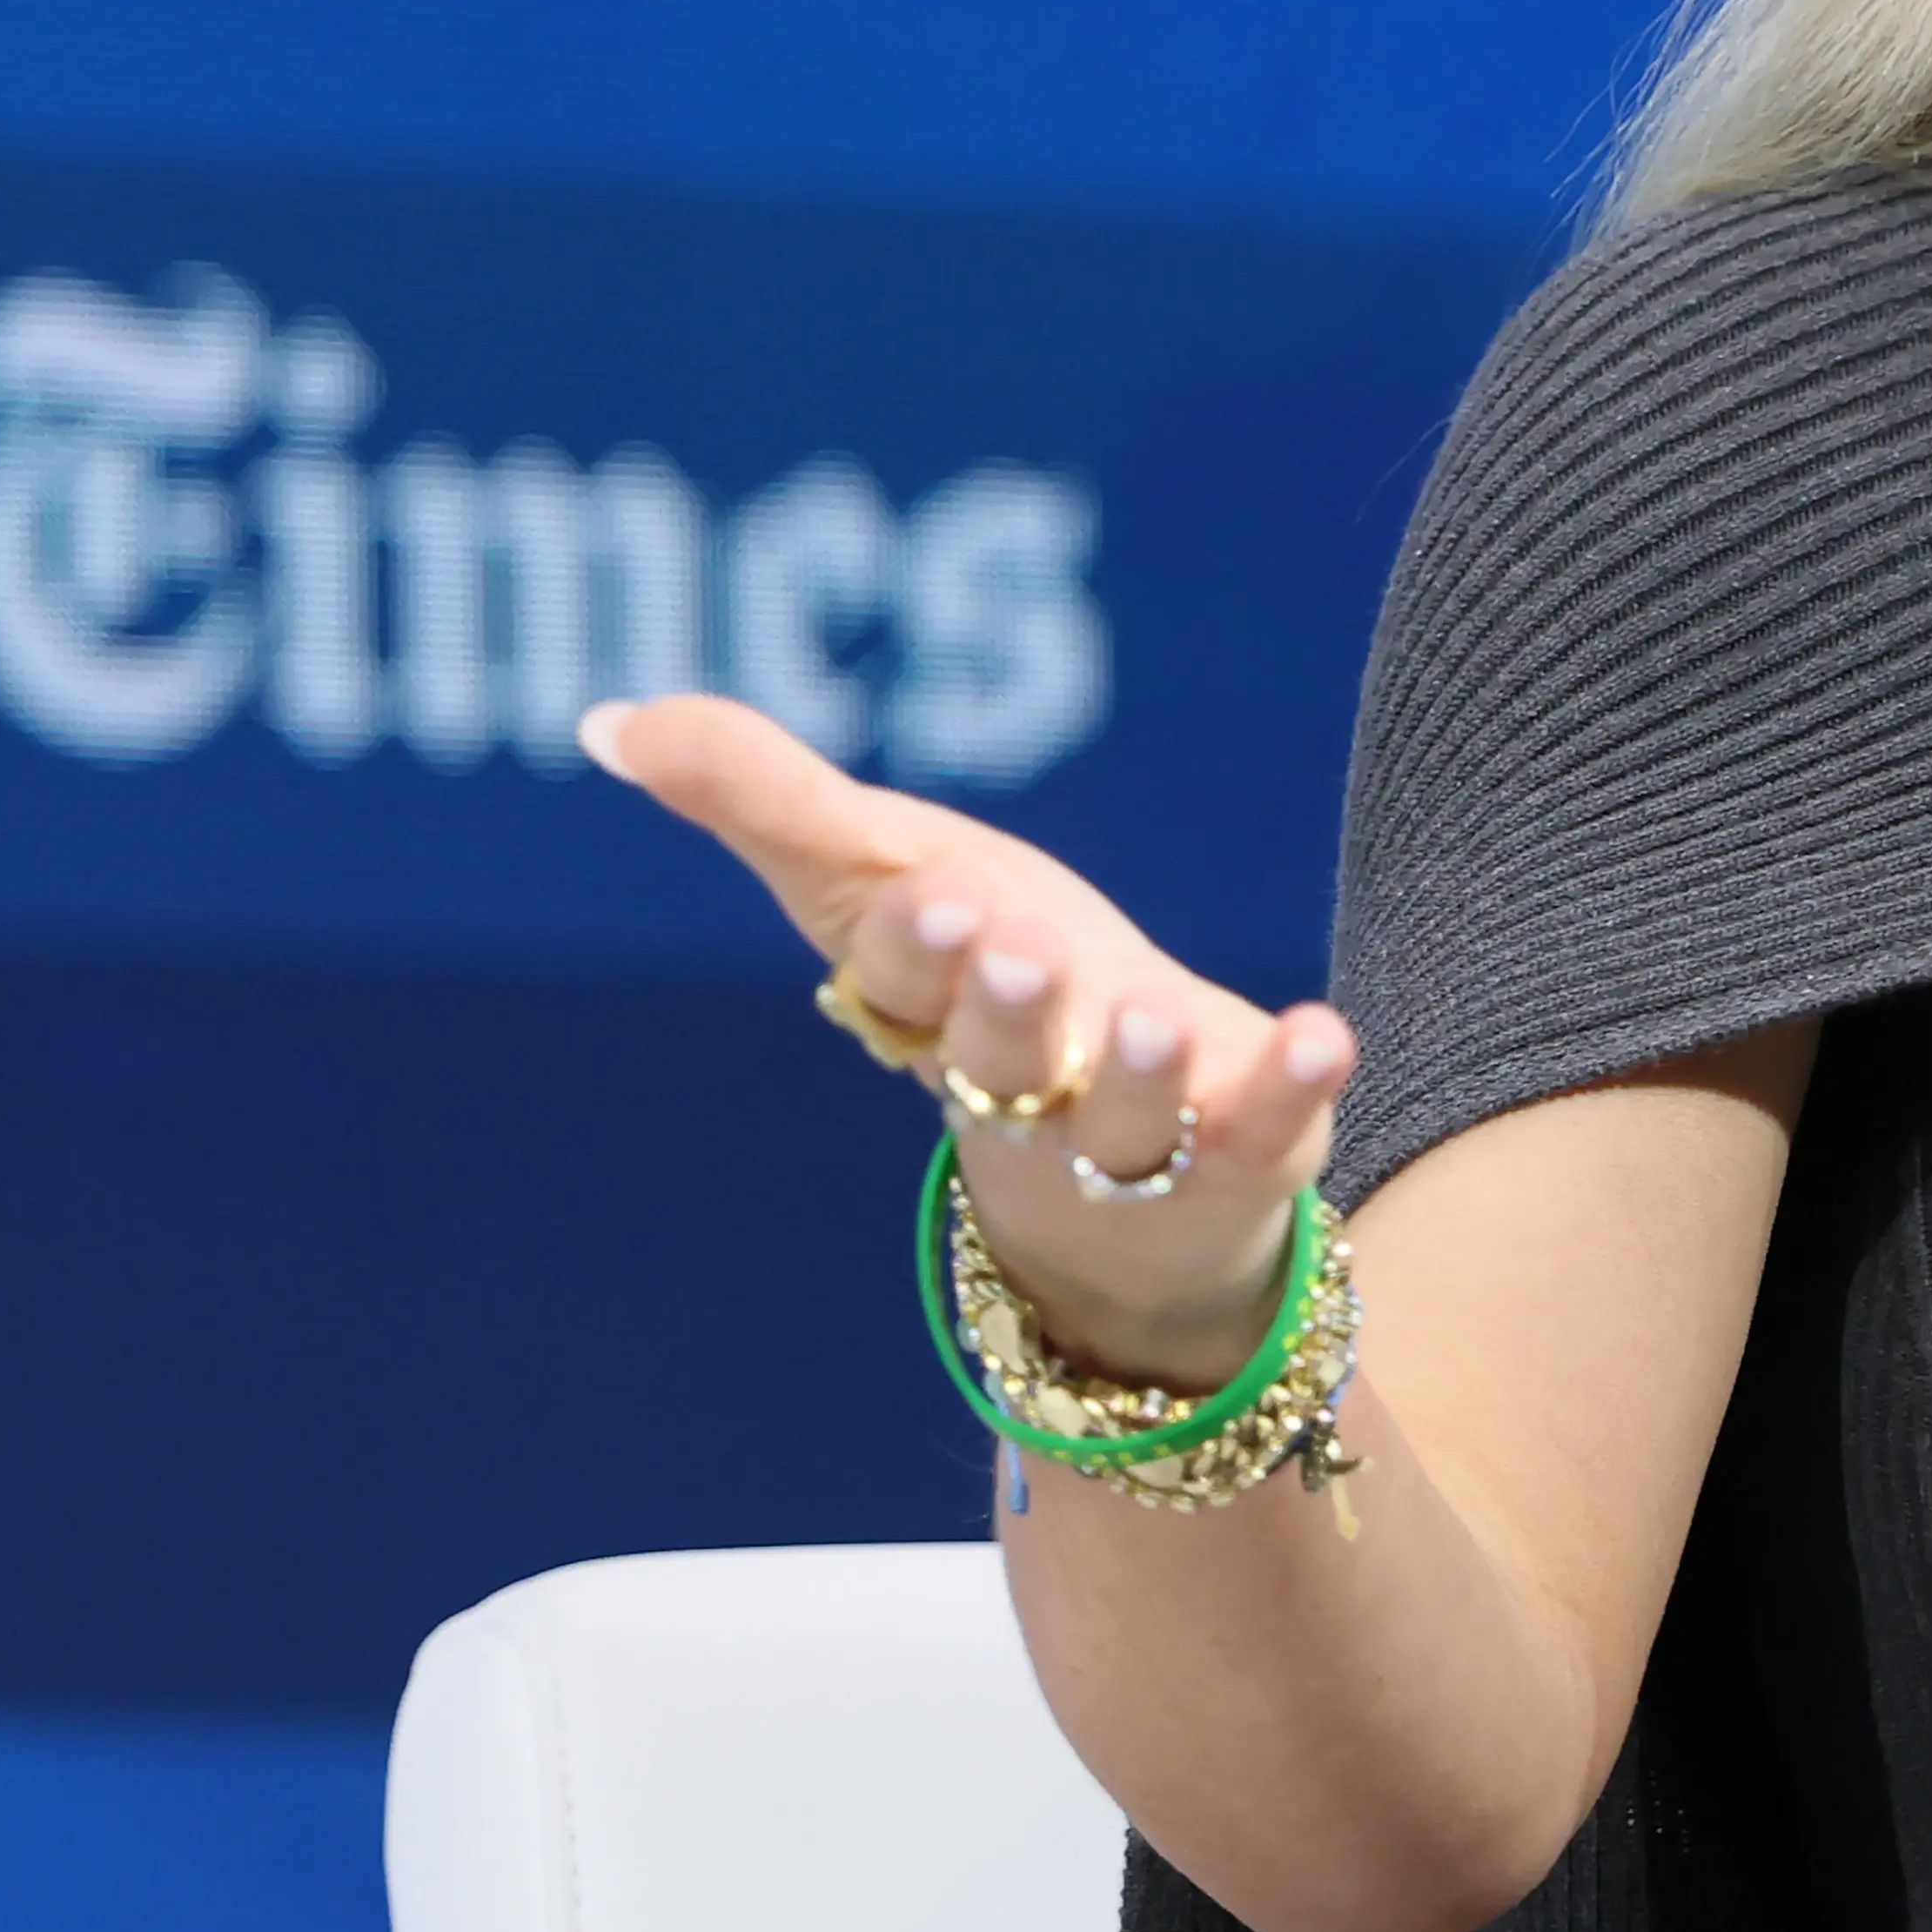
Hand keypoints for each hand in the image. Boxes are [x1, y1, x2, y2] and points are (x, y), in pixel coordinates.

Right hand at [586, 692, 1359, 1391]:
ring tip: (1149, 1019)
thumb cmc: (989, 1001)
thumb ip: (765, 804)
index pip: (901, 979)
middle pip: (999, 1055)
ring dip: (1132, 1069)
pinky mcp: (1241, 1153)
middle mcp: (1020, 1087)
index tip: (932, 884)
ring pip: (1121, 1116)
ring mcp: (1131, 1138)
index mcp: (927, 1015)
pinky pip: (1264, 1128)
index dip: (915, 941)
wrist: (1126, 1211)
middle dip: (1004, 1007)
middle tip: (1019, 947)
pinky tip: (1321, 1033)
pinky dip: (1292, 1085)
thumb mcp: (887, 884)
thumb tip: (610, 721)